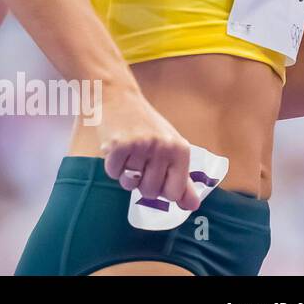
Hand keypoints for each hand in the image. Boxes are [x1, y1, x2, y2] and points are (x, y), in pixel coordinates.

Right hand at [98, 87, 200, 210]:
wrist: (118, 96)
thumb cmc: (145, 125)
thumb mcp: (170, 148)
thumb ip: (181, 179)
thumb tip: (191, 206)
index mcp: (180, 150)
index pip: (174, 193)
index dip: (161, 190)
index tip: (156, 177)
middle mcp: (163, 147)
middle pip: (149, 192)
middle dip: (140, 183)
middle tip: (138, 162)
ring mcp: (141, 145)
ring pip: (128, 183)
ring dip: (124, 173)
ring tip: (127, 154)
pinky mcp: (118, 144)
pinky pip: (113, 173)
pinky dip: (111, 166)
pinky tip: (115, 150)